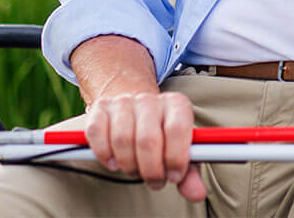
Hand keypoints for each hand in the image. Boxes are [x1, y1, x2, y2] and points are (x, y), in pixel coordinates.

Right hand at [72, 90, 204, 199]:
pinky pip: (97, 133)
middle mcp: (149, 98)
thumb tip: (197, 193)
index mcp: (176, 104)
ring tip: (135, 170)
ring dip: (129, 164)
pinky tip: (114, 162)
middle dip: (151, 169)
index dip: (175, 158)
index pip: (177, 129)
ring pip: (122, 139)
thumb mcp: (180, 151)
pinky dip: (105, 154)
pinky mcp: (100, 108)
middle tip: (154, 180)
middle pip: (148, 139)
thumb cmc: (162, 136)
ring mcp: (123, 101)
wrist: (136, 112)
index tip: (173, 176)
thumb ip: (190, 173)